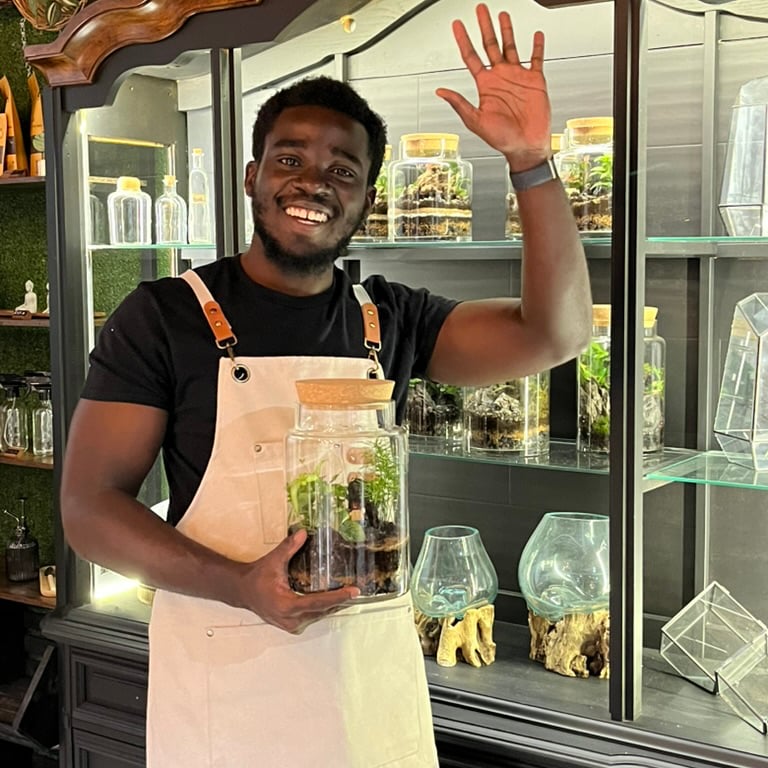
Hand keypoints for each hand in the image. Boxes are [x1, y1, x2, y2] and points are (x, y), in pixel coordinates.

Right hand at [238, 528, 358, 633]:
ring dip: (332, 606)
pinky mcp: (291, 624)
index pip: (317, 602)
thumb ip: (288, 547)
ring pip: (318, 616)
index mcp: (286, 605)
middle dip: (339, 601)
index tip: (353, 592)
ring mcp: (290, 624)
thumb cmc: (256, 578)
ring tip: (348, 594)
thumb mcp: (273, 561)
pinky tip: (333, 600)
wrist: (243, 591)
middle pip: (321, 611)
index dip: (337, 597)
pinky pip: (312, 617)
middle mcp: (289, 619)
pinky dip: (322, 608)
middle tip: (356, 591)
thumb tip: (302, 533)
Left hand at [436, 3, 551, 170]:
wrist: (526, 147)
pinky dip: (537, 46)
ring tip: (502, 15)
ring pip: (510, 46)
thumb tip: (440, 91)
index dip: (463, 40)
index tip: (457, 25)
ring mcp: (517, 77)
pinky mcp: (535, 80)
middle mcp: (500, 78)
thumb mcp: (476, 121)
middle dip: (484, 26)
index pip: (471, 57)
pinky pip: (536, 58)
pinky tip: (536, 35)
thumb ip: (459, 104)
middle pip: (490, 45)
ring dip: (507, 30)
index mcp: (485, 86)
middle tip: (480, 9)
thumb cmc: (502, 139)